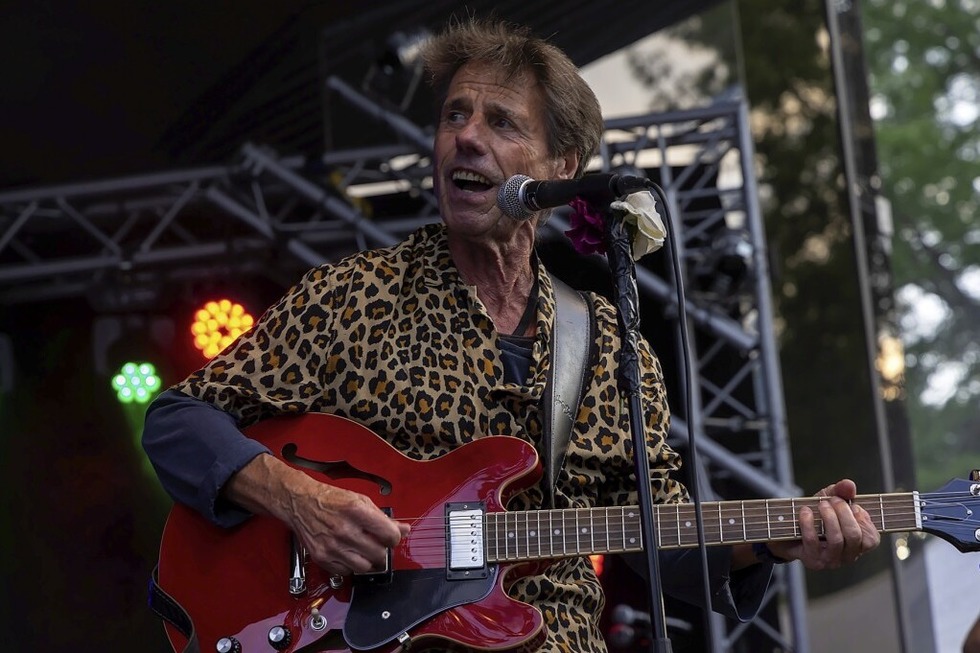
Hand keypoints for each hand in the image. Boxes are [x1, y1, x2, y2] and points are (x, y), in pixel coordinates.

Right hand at [285, 478, 410, 576]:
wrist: (300, 503)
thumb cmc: (331, 500)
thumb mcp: (360, 501)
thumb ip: (383, 518)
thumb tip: (404, 530)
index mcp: (357, 511)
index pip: (390, 536)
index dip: (394, 538)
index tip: (390, 537)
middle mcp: (344, 530)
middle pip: (378, 554)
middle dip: (381, 550)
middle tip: (376, 544)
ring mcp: (332, 546)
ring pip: (364, 567)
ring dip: (368, 561)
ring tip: (363, 550)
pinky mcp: (321, 557)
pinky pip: (346, 572)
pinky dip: (350, 565)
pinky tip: (348, 553)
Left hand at [767, 479, 879, 569]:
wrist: (787, 534)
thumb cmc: (814, 518)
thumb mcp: (829, 501)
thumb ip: (841, 492)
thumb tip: (849, 485)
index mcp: (857, 545)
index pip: (871, 539)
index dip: (865, 521)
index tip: (853, 506)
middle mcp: (847, 556)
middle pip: (854, 536)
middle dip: (844, 513)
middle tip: (833, 500)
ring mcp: (830, 560)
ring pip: (836, 539)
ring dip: (829, 517)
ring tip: (821, 504)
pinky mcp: (812, 560)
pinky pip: (812, 540)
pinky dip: (808, 522)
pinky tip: (805, 511)